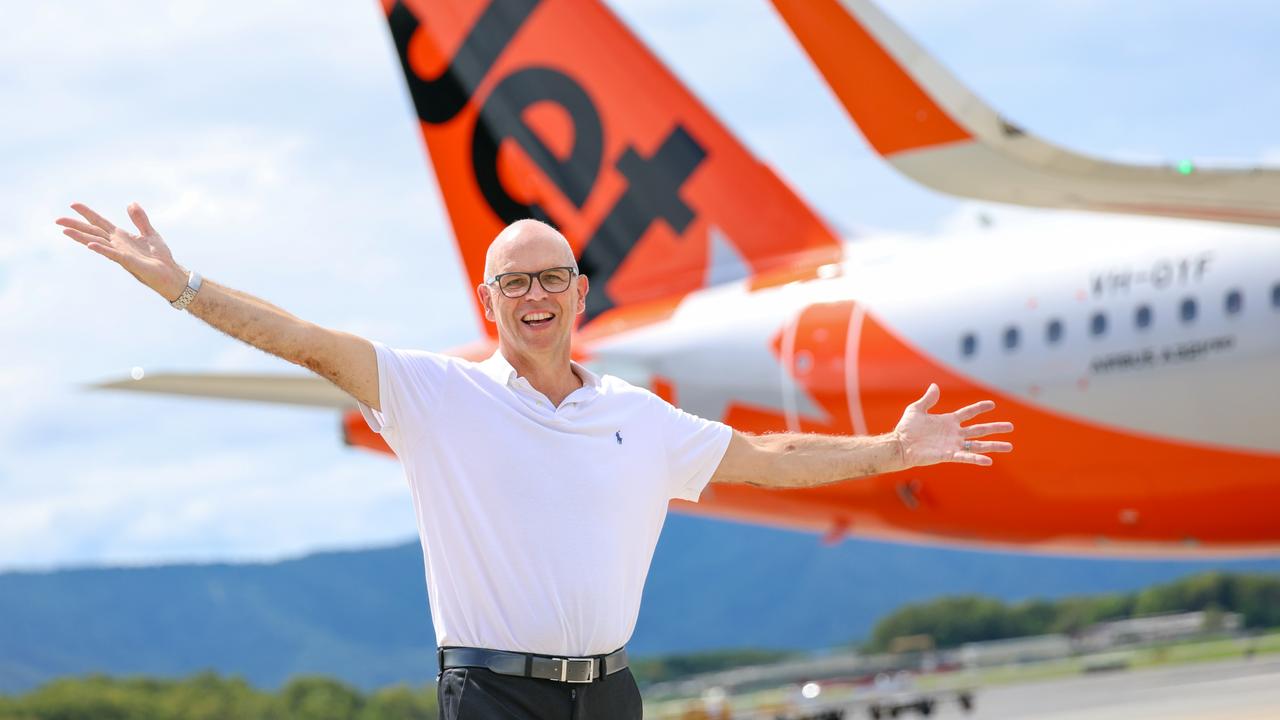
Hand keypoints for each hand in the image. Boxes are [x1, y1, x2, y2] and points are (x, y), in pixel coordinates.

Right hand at [56, 202, 186, 300]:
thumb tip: (130, 203)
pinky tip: (90, 245)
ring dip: (81, 237)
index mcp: (121, 236)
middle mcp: (117, 244)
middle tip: (57, 220)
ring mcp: (120, 253)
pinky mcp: (127, 261)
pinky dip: (101, 249)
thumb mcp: (150, 233)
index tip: (73, 205)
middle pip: (92, 232)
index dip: (87, 213)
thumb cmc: (159, 256)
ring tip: (65, 231)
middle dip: (75, 225)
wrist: (169, 273)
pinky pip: (112, 254)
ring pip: (96, 242)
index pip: (100, 222)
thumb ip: (139, 219)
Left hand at [892, 383, 1012, 467]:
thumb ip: (928, 399)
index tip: (992, 404)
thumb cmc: (906, 428)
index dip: (980, 408)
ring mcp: (952, 444)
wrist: (899, 445)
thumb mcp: (916, 409)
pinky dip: (977, 458)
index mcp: (948, 421)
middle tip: (1011, 427)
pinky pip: (965, 457)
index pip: (968, 413)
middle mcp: (954, 433)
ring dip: (994, 445)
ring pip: (978, 445)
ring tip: (1010, 446)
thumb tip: (935, 386)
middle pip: (979, 429)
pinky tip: (989, 461)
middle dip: (995, 428)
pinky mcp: (948, 455)